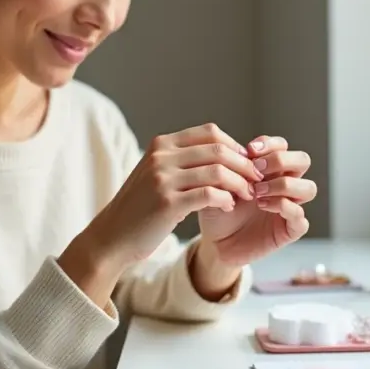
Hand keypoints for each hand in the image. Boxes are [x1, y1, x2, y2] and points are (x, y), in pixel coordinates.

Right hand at [82, 123, 262, 270]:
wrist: (113, 236)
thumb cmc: (141, 207)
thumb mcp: (157, 174)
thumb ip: (183, 161)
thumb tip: (225, 154)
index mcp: (161, 145)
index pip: (209, 133)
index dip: (234, 145)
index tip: (247, 162)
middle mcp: (161, 157)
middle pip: (218, 150)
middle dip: (244, 164)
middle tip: (256, 180)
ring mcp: (163, 179)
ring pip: (218, 172)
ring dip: (239, 184)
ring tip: (247, 195)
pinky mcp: (167, 203)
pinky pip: (209, 195)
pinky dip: (225, 199)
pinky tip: (229, 207)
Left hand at [198, 135, 316, 266]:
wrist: (215, 241)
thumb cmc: (219, 210)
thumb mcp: (221, 184)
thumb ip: (234, 167)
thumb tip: (245, 155)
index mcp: (270, 170)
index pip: (283, 146)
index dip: (270, 144)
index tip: (249, 150)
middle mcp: (284, 185)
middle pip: (303, 160)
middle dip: (281, 160)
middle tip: (257, 169)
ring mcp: (290, 208)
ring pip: (309, 188)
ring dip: (284, 184)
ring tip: (258, 192)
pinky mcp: (289, 230)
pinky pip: (300, 217)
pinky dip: (284, 207)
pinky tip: (262, 205)